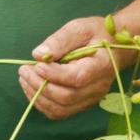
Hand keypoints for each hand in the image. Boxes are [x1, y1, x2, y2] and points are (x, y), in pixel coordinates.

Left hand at [19, 16, 135, 119]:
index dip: (53, 74)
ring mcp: (91, 98)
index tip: (36, 64)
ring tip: (24, 77)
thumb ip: (60, 40)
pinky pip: (60, 112)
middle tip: (24, 69)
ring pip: (61, 109)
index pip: (76, 78)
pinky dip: (42, 103)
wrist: (115, 47)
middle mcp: (98, 87)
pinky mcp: (82, 103)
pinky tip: (32, 87)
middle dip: (40, 85)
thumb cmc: (96, 34)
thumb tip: (38, 55)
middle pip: (66, 97)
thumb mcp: (79, 28)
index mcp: (101, 66)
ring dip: (37, 96)